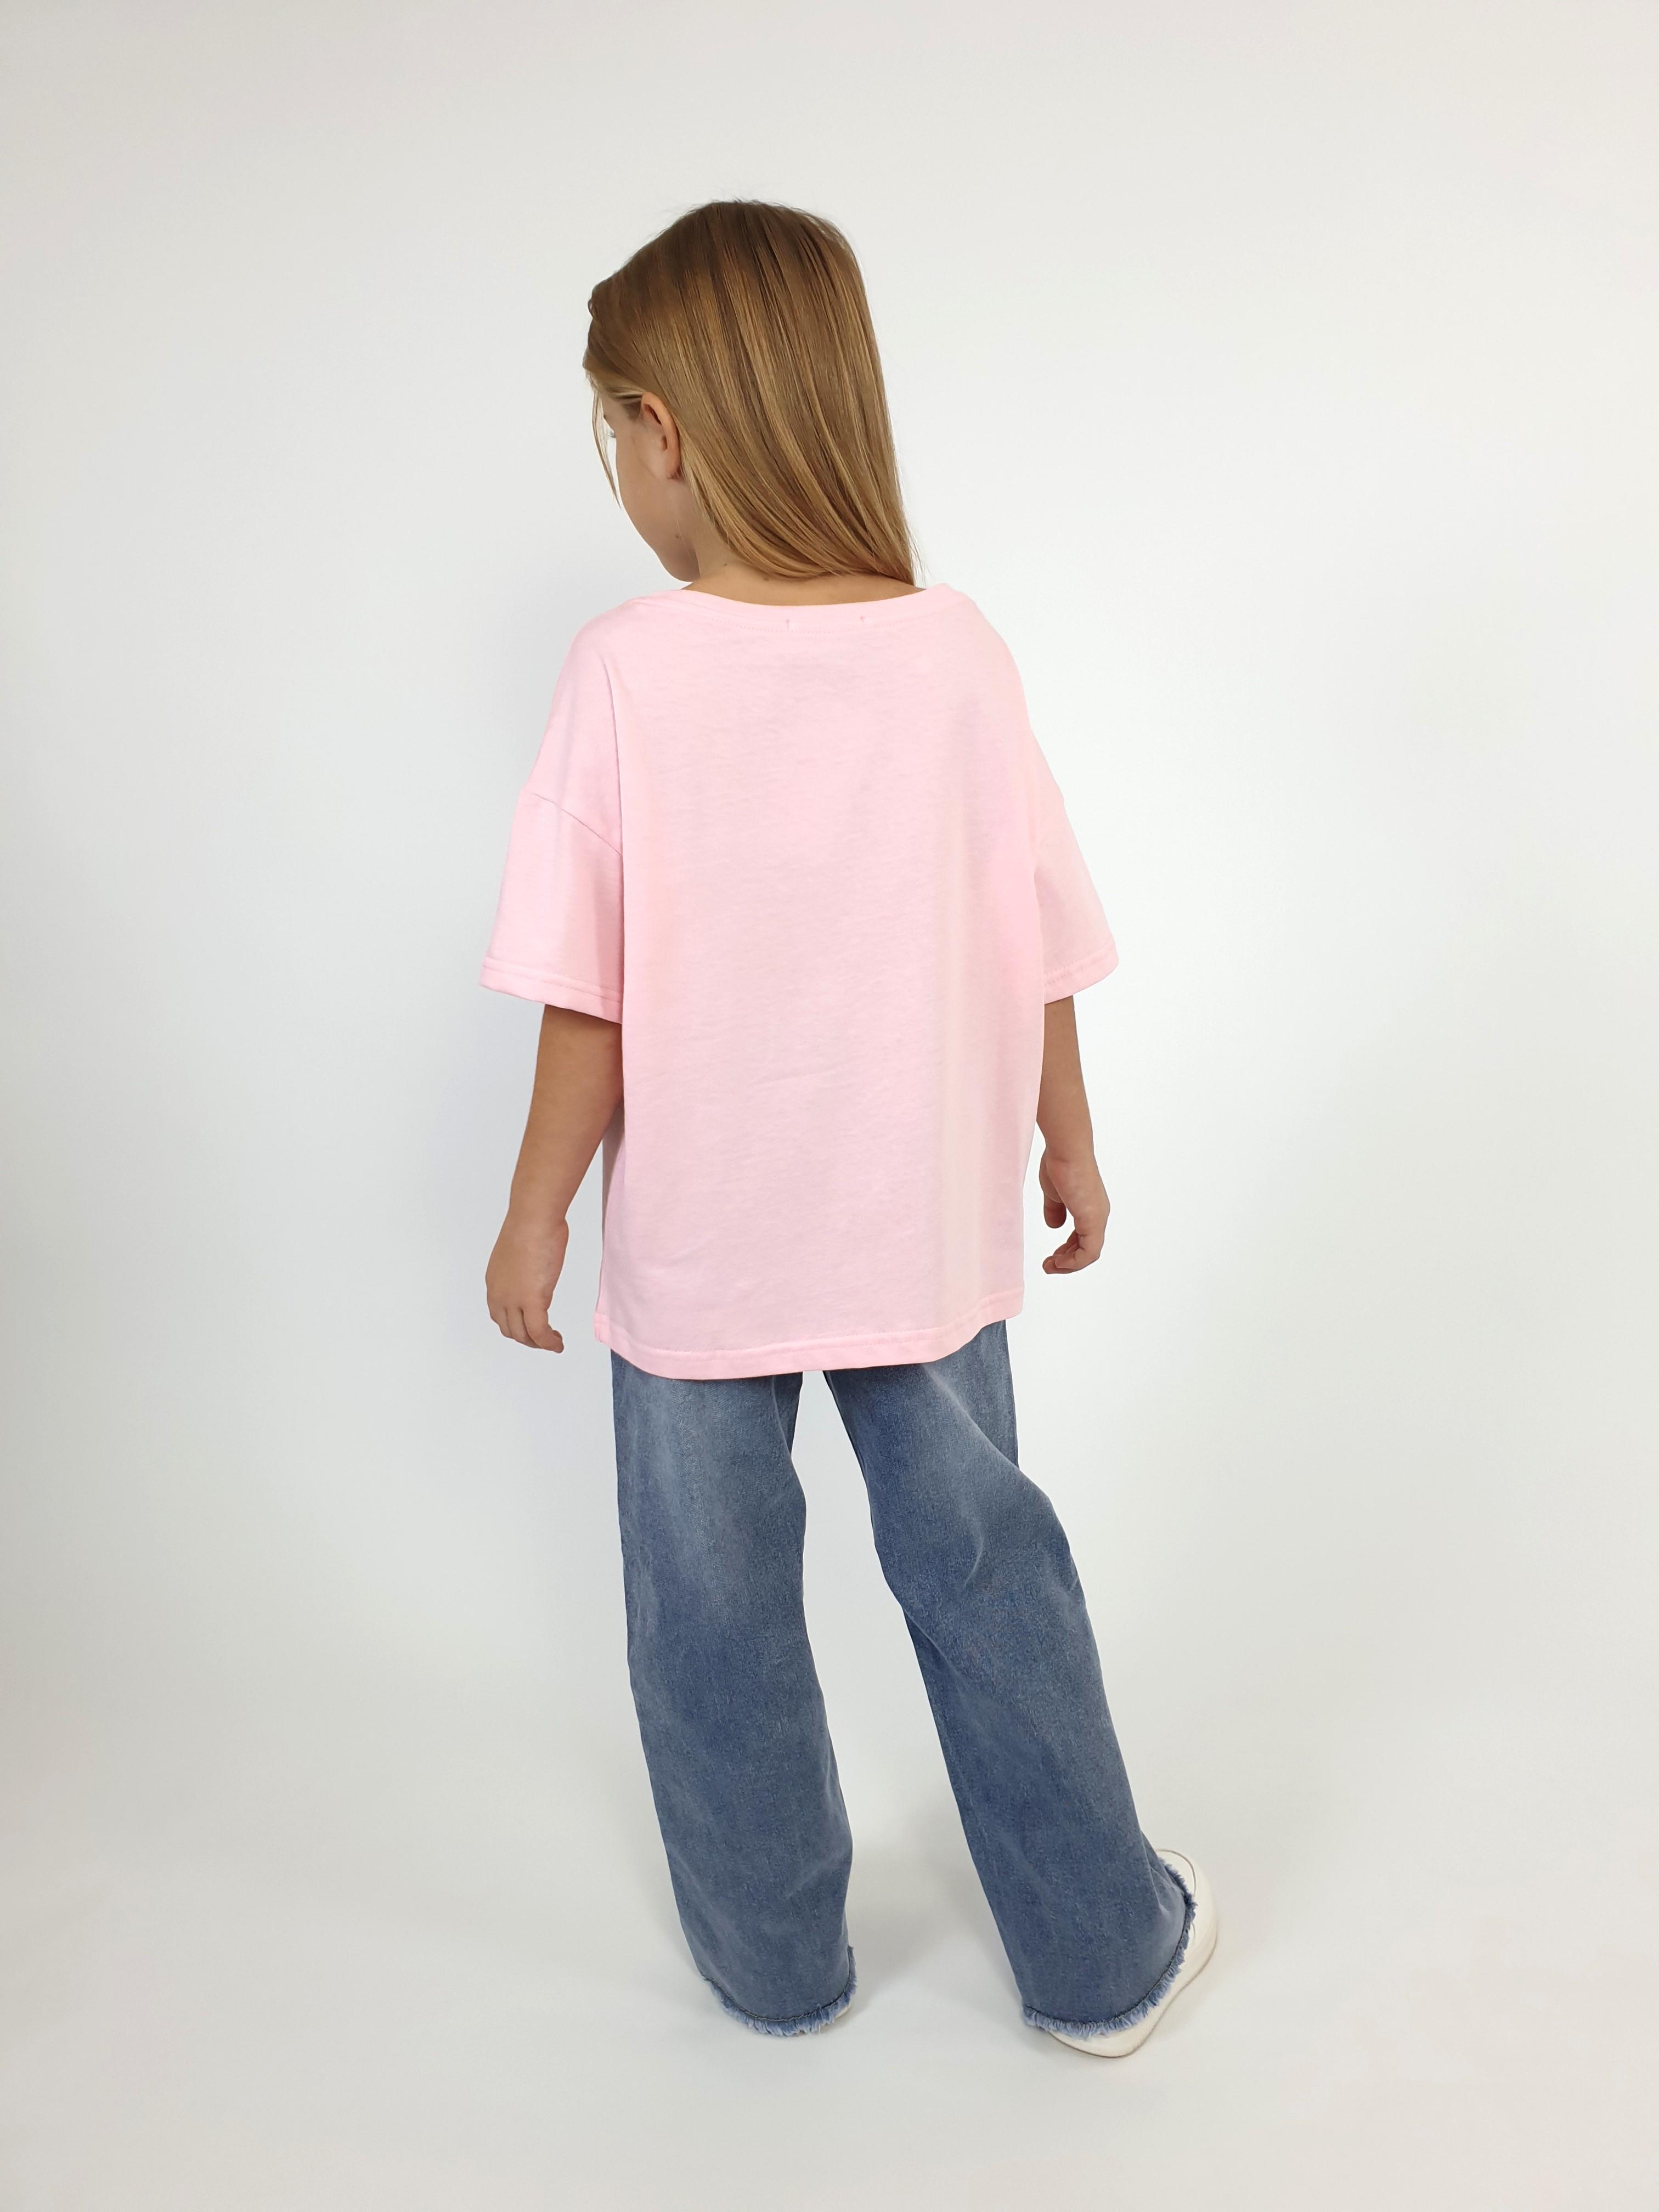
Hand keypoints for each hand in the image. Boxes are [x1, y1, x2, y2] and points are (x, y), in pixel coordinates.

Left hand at [486, 1209, 569, 1348]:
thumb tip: (536, 1270)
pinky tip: (557, 1344)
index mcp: (495, 1281)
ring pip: (523, 1335)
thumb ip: (524, 1267)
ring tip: (553, 1342)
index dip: (515, 1325)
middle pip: (509, 1329)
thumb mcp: (521, 1251)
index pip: (500, 1314)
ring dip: (538, 1343)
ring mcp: (513, 1299)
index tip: (530, 1326)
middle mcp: (499, 1294)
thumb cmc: (532, 1224)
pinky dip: (548, 1343)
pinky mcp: (532, 1300)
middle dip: (526, 1338)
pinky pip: (539, 1332)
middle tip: (544, 1338)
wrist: (534, 1218)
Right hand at [1039, 1149, 1109, 1273]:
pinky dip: (1073, 1262)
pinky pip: (1088, 1252)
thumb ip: (1055, 1210)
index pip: (1084, 1237)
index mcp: (1091, 1207)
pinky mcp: (1093, 1220)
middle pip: (1087, 1249)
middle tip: (1049, 1266)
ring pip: (1089, 1253)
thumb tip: (1054, 1226)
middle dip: (1067, 1261)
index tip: (1052, 1256)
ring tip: (1050, 1267)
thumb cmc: (1060, 1164)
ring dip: (1069, 1264)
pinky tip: (1058, 1262)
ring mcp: (1097, 1218)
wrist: (1066, 1150)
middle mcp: (1098, 1214)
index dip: (1068, 1250)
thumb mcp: (1054, 1194)